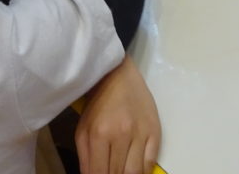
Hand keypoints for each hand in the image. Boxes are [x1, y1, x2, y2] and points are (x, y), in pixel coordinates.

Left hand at [76, 55, 160, 173]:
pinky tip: (135, 171)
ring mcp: (140, 133)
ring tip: (121, 172)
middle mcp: (121, 135)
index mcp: (99, 134)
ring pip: (135, 173)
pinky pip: (151, 162)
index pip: (99, 173)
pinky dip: (143, 173)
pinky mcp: (155, 131)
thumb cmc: (97, 103)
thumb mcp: (83, 128)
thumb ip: (85, 158)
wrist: (118, 75)